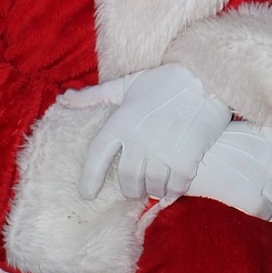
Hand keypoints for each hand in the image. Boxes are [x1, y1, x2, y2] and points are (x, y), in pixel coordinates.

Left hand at [66, 64, 231, 202]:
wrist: (207, 78)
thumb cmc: (166, 80)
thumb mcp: (128, 84)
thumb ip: (95, 95)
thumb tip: (63, 98)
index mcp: (121, 122)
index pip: (97, 157)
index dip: (89, 179)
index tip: (87, 194)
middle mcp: (139, 140)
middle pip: (127, 180)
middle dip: (130, 189)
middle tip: (134, 190)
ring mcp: (163, 151)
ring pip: (152, 186)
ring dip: (153, 189)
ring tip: (155, 185)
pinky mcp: (186, 159)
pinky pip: (175, 187)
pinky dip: (173, 190)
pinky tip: (173, 186)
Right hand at [186, 122, 271, 221]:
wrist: (181, 156)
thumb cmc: (208, 144)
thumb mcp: (243, 135)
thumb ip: (267, 149)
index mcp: (268, 135)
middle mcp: (269, 154)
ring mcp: (259, 176)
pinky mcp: (248, 197)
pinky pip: (266, 212)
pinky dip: (268, 216)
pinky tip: (265, 215)